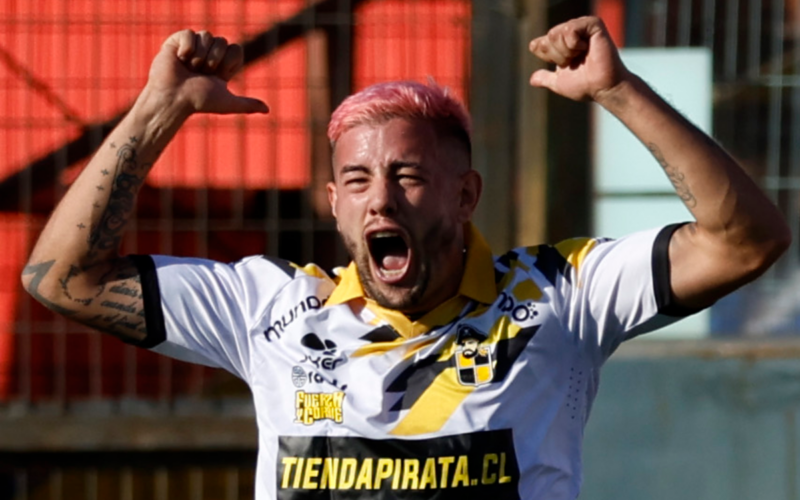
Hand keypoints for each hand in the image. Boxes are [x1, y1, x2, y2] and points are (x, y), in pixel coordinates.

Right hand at [145, 29, 268, 115]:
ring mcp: (193, 46)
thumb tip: (267, 110)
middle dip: (214, 59)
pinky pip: (190, 33)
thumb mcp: (227, 103)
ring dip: (200, 56)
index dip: (228, 62)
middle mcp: (208, 54)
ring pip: (207, 35)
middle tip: (200, 74)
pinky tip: (179, 59)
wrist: (174, 99)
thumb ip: (247, 105)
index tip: (218, 76)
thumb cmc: (199, 102)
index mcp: (221, 64)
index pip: (236, 49)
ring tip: (189, 68)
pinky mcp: (176, 41)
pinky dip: (187, 47)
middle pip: (222, 41)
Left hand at [528, 16, 629, 102]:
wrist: (603, 88)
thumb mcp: (559, 83)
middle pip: (548, 37)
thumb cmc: (586, 86)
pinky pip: (570, 29)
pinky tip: (587, 48)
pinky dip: (574, 44)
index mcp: (562, 44)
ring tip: (582, 55)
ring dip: (566, 51)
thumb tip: (532, 80)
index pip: (538, 44)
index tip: (564, 65)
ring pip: (556, 33)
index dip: (547, 56)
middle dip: (558, 55)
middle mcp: (571, 33)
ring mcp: (582, 27)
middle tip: (575, 61)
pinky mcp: (593, 24)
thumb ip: (546, 78)